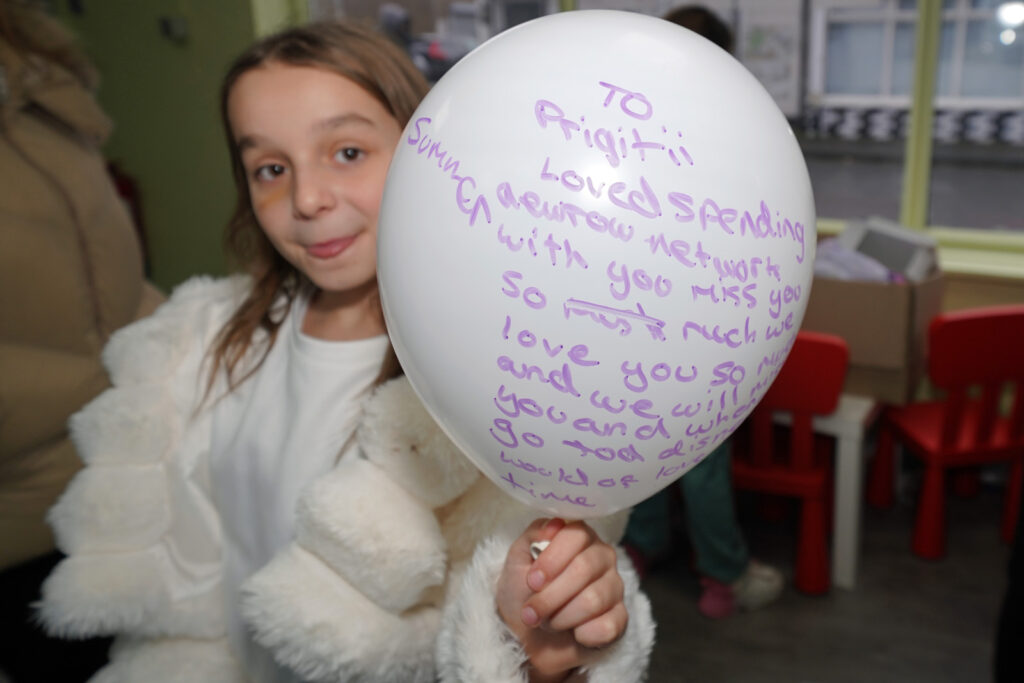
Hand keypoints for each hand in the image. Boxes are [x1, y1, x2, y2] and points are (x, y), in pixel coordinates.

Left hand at [496, 518, 627, 682]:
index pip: (575, 536)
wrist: (526, 636)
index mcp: (578, 537)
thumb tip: (555, 524)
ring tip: (548, 622)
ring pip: (593, 600)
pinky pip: (607, 626)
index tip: (532, 581)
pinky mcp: (620, 618)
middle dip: (550, 596)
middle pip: (584, 568)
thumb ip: (533, 536)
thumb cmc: (522, 592)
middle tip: (531, 612)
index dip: (552, 560)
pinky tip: (574, 632)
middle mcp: (602, 556)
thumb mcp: (517, 560)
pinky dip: (582, 634)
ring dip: (561, 617)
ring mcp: (614, 587)